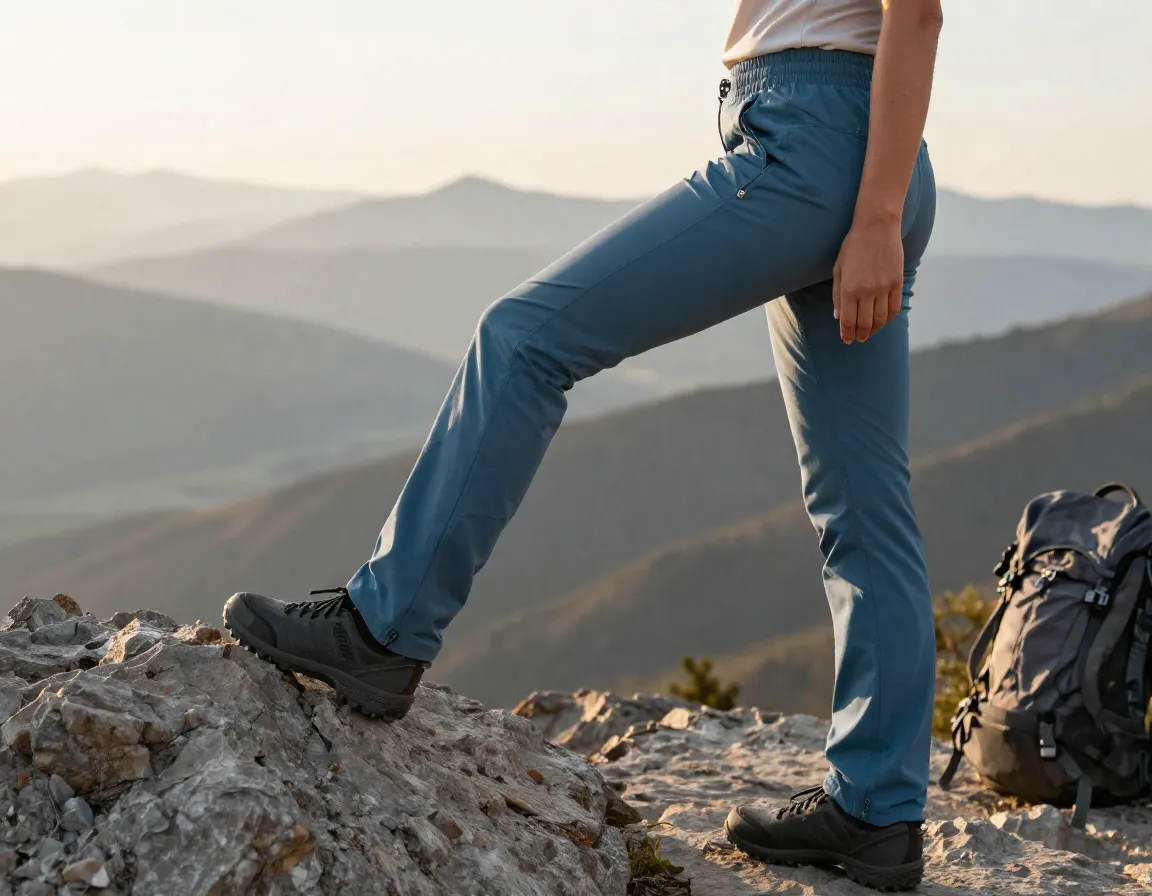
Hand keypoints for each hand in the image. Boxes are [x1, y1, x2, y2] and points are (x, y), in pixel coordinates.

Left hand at [832, 217, 903, 343]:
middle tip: (858, 339)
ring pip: (880, 319)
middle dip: (860, 334)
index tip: (846, 340)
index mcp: (850, 289)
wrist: (877, 226)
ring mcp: (884, 288)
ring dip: (874, 329)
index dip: (846, 334)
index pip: (848, 321)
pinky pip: (894, 308)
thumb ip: (837, 295)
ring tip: (870, 333)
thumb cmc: (853, 246)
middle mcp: (867, 291)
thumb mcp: (839, 269)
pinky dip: (888, 318)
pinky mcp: (897, 282)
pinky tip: (883, 321)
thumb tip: (838, 317)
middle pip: (865, 323)